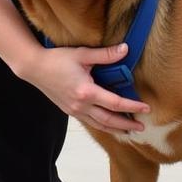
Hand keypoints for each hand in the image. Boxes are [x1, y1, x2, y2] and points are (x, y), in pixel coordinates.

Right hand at [17, 43, 149, 133]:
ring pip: (99, 125)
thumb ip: (105, 54)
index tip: (146, 108)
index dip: (132, 106)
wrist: (35, 68)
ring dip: (115, 129)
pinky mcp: (70, 111)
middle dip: (127, 125)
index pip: (115, 103)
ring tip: (129, 132)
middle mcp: (81, 105)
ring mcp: (75, 110)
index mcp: (86, 92)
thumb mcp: (82, 54)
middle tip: (141, 128)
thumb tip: (126, 49)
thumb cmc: (57, 59)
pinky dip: (102, 126)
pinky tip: (109, 125)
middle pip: (109, 120)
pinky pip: (90, 122)